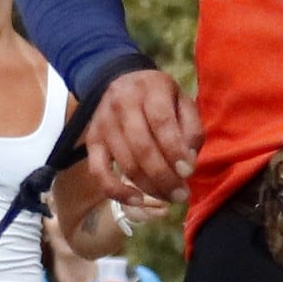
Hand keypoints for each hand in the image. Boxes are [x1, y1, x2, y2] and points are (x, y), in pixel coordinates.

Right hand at [88, 68, 194, 204]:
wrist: (120, 81)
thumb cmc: (158, 97)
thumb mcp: (182, 101)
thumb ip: (191, 128)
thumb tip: (188, 162)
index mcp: (150, 89)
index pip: (161, 122)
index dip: (175, 151)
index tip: (188, 172)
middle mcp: (122, 105)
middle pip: (142, 148)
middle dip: (164, 177)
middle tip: (181, 195)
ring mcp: (104, 124)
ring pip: (125, 163)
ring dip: (149, 187)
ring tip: (169, 198)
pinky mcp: (92, 141)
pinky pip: (99, 172)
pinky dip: (116, 191)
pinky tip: (137, 200)